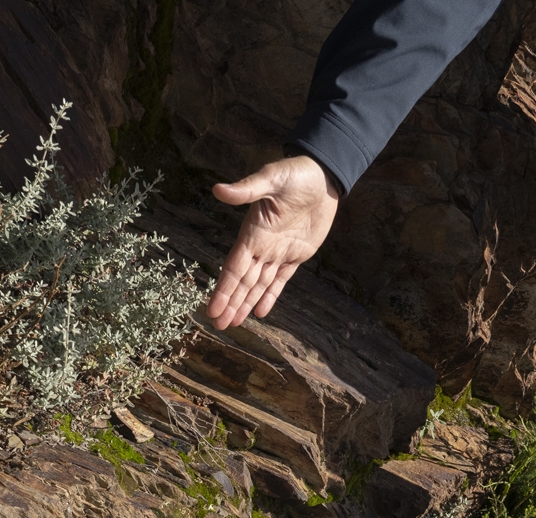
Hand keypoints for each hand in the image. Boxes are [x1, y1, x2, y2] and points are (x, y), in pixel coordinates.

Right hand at [206, 156, 340, 329]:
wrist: (323, 177)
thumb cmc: (295, 174)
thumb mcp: (271, 179)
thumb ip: (247, 190)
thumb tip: (217, 190)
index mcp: (252, 233)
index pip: (233, 268)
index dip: (223, 289)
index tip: (212, 309)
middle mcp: (262, 247)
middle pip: (243, 281)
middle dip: (231, 303)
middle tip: (219, 325)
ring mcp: (279, 253)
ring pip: (258, 284)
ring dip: (246, 303)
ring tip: (234, 324)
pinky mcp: (297, 255)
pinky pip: (281, 280)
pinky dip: (270, 296)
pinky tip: (259, 312)